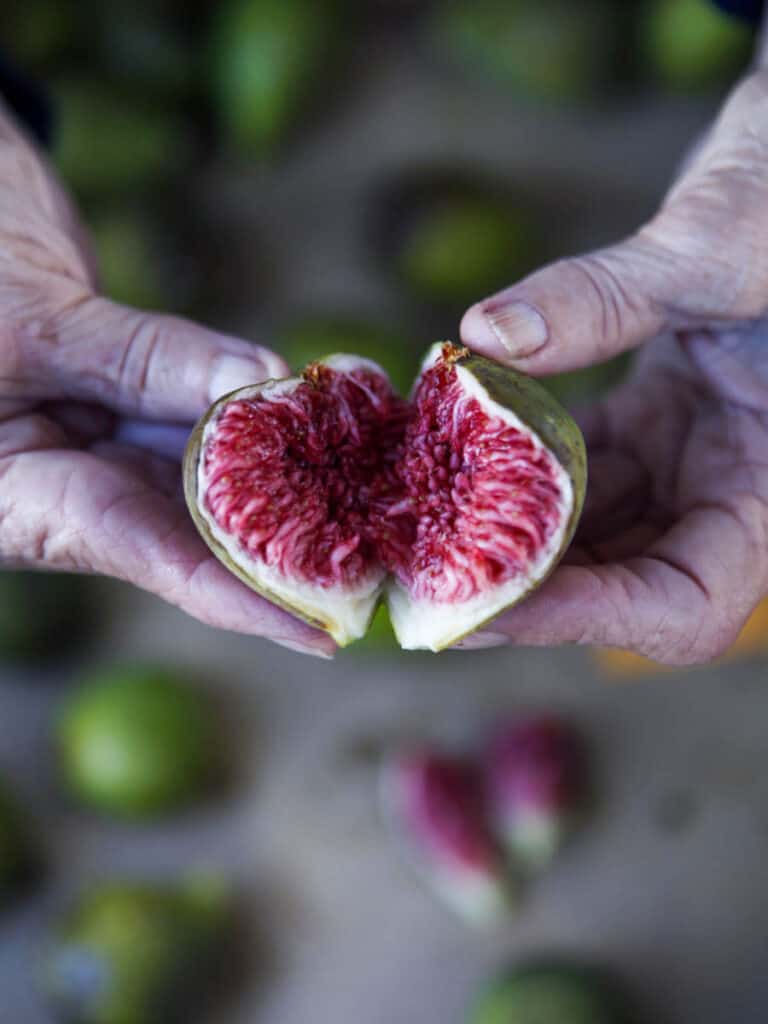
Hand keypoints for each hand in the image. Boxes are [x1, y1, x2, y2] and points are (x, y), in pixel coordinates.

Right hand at [0, 99, 333, 657]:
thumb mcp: (32, 325)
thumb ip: (143, 359)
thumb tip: (260, 380)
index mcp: (24, 504)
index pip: (153, 562)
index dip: (244, 601)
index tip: (322, 631)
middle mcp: (73, 490)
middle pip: (196, 533)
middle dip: (288, 547)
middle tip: (374, 559)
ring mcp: (103, 447)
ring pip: (210, 476)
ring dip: (289, 477)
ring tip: (371, 494)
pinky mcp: (129, 405)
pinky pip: (203, 418)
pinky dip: (259, 417)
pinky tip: (320, 417)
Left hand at [459, 69, 767, 664]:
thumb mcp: (724, 240)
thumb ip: (611, 294)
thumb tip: (484, 334)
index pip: (685, 606)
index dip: (588, 618)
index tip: (485, 603)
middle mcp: (735, 488)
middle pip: (624, 583)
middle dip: (525, 587)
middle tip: (423, 579)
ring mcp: (695, 455)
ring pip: (595, 527)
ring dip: (510, 528)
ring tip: (424, 526)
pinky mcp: (660, 418)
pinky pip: (582, 463)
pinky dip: (521, 460)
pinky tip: (458, 446)